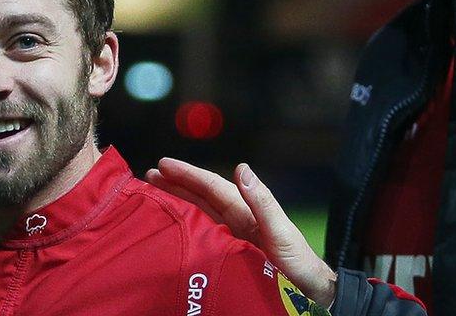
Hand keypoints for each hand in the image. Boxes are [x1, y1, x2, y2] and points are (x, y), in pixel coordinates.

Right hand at [147, 160, 336, 305]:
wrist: (307, 291)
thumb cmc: (297, 262)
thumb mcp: (280, 231)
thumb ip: (262, 202)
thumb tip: (241, 168)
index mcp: (247, 211)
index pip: (212, 187)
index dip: (188, 175)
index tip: (163, 165)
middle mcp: (236, 220)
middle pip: (201, 197)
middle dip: (176, 184)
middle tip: (148, 175)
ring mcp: (230, 237)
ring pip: (198, 214)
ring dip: (177, 202)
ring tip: (152, 193)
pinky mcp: (227, 255)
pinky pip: (201, 236)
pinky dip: (185, 227)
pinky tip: (170, 226)